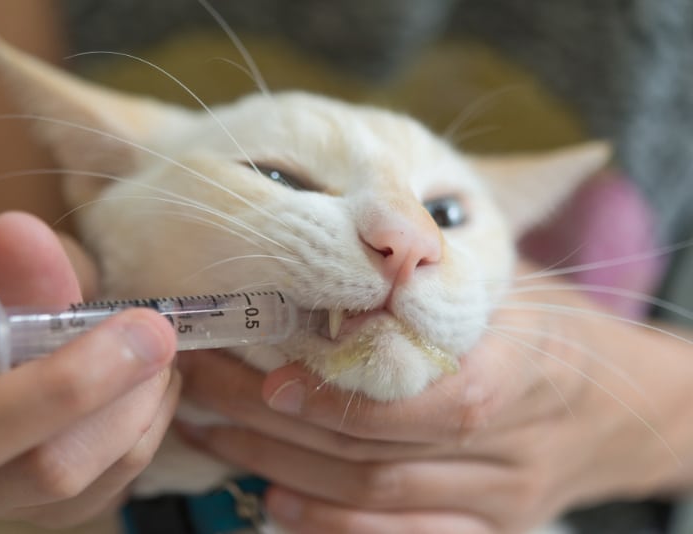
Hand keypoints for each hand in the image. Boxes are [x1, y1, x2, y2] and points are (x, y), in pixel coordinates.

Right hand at [0, 212, 179, 527]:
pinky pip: (121, 483)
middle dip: (123, 395)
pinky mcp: (59, 510)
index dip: (57, 386)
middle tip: (157, 333)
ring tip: (152, 347)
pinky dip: (151, 423)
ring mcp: (10, 506)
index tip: (137, 325)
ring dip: (146, 406)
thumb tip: (20, 233)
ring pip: (99, 481)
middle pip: (49, 472)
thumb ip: (8, 273)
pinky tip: (149, 379)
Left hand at [178, 264, 692, 532]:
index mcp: (522, 367)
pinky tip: (275, 503)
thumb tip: (342, 245)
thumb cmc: (548, 328)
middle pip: (381, 456)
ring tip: (214, 440)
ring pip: (379, 503)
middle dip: (277, 430)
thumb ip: (436, 277)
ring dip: (284, 474)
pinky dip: (333, 530)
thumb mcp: (508, 283)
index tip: (271, 379)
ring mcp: (500, 503)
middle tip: (206, 396)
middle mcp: (512, 448)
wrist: (616, 410)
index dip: (347, 400)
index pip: (435, 400)